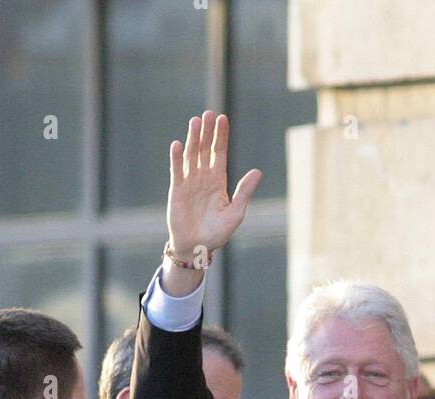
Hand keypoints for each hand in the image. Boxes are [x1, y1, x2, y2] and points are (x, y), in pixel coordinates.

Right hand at [166, 111, 261, 270]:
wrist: (197, 248)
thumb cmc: (217, 234)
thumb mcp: (235, 213)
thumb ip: (244, 192)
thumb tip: (257, 172)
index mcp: (218, 181)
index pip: (219, 153)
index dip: (221, 137)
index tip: (223, 119)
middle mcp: (203, 178)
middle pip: (205, 149)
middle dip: (207, 132)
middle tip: (208, 114)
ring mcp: (189, 183)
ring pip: (191, 156)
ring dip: (193, 139)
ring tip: (195, 122)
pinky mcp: (177, 191)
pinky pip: (177, 171)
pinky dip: (177, 158)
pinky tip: (177, 144)